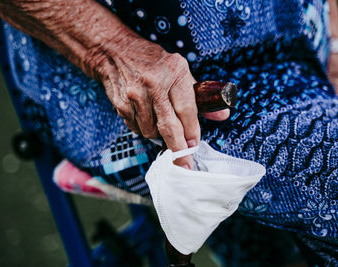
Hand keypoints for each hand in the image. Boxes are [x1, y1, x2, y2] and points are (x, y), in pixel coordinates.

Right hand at [95, 39, 228, 168]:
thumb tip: (222, 116)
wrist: (114, 51)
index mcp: (174, 73)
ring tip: (160, 124)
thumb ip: (200, 96)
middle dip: (178, 150)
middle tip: (184, 165)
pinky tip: (145, 116)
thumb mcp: (180, 70)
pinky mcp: (122, 104)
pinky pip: (136, 128)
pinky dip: (144, 128)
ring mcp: (135, 96)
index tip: (194, 146)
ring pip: (151, 131)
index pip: (187, 110)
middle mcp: (154, 84)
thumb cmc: (153, 61)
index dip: (192, 132)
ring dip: (159, 136)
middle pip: (169, 127)